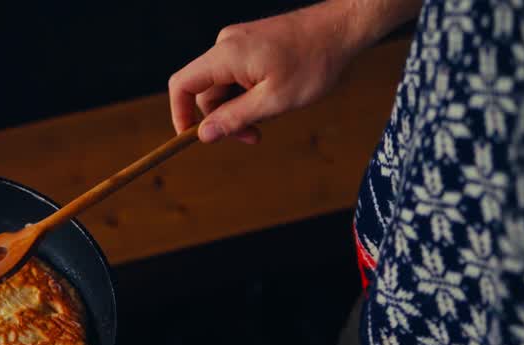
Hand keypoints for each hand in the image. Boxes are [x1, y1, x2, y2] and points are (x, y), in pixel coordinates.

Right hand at [169, 2, 365, 143]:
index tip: (195, 138)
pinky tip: (275, 97)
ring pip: (223, 85)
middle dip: (224, 118)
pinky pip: (237, 74)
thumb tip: (203, 134)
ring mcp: (239, 41)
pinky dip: (249, 92)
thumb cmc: (314, 61)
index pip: (182, 85)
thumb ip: (234, 118)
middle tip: (253, 136)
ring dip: (240, 107)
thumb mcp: (274, 101)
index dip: (180, 115)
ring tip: (272, 114)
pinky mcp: (251, 42)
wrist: (343, 27)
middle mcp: (226, 44)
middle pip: (205, 90)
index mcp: (226, 55)